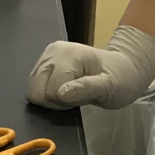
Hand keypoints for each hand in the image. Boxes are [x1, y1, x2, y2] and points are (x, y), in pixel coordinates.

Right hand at [26, 25, 154, 108]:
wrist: (122, 68)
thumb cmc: (120, 79)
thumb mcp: (111, 87)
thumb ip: (87, 89)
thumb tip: (61, 93)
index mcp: (69, 55)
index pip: (50, 91)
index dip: (64, 102)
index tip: (82, 98)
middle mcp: (53, 52)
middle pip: (36, 90)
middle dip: (55, 100)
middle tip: (76, 97)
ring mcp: (46, 55)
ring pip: (33, 89)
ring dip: (51, 97)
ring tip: (72, 93)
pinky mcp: (43, 62)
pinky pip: (34, 85)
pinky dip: (48, 93)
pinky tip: (65, 89)